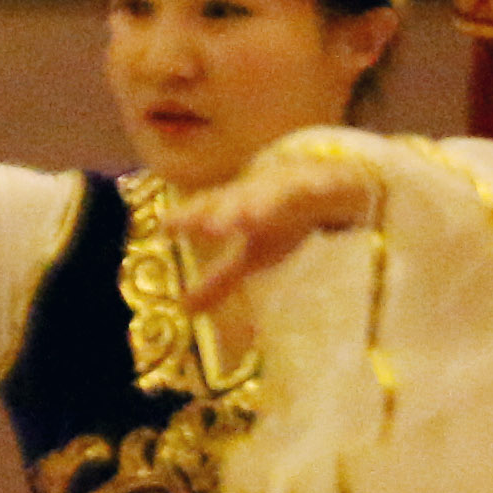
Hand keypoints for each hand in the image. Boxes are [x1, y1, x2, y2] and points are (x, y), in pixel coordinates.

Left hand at [161, 138, 375, 317]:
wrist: (327, 182)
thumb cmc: (282, 221)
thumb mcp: (252, 255)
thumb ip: (219, 280)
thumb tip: (184, 309)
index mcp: (236, 209)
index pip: (207, 212)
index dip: (187, 218)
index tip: (165, 226)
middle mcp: (258, 194)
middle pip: (238, 201)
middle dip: (224, 212)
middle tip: (210, 227)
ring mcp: (291, 187)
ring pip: (276, 192)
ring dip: (264, 201)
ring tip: (251, 217)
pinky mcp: (324, 183)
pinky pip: (324, 183)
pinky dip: (322, 184)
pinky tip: (319, 187)